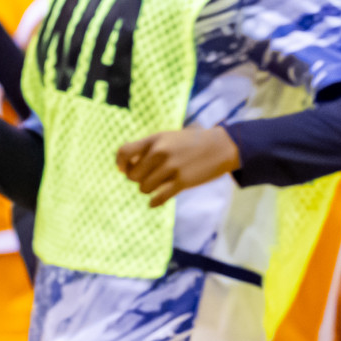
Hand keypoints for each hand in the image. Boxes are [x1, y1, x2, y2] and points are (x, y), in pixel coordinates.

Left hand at [116, 128, 241, 206]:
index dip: (120, 163)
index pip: (124, 152)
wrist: (220, 146)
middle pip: (132, 175)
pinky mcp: (183, 181)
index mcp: (154, 140)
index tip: (123, 169)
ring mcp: (172, 167)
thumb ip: (146, 148)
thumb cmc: (188, 143)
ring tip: (155, 185)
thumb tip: (123, 163)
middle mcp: (160, 152)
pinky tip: (154, 202)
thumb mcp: (166, 138)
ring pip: (144, 187)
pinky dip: (154, 202)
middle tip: (145, 178)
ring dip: (147, 189)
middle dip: (136, 179)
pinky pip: (160, 197)